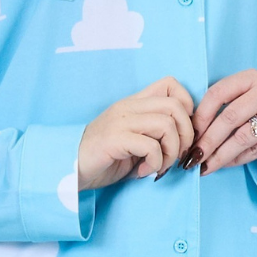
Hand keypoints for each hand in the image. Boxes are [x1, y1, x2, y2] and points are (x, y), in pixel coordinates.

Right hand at [77, 77, 195, 187]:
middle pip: (176, 106)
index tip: (182, 132)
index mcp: (135, 103)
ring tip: (159, 166)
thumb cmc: (105, 157)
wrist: (69, 167)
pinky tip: (144, 172)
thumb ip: (157, 134)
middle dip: (185, 135)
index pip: (171, 84)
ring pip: (166, 125)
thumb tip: (187, 143)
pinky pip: (150, 146)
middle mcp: (128, 107)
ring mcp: (120, 121)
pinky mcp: (114, 139)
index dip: (187, 106)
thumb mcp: (136, 140)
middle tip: (176, 156)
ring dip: (170, 152)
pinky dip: (155, 163)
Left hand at [187, 69, 256, 174]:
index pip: (218, 93)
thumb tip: (194, 133)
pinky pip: (256, 150)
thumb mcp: (249, 96)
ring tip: (206, 166)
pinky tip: (227, 163)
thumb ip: (225, 106)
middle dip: (208, 140)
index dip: (200, 116)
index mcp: (250, 78)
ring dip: (220, 155)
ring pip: (242, 137)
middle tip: (193, 157)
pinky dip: (238, 159)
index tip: (190, 134)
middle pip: (229, 117)